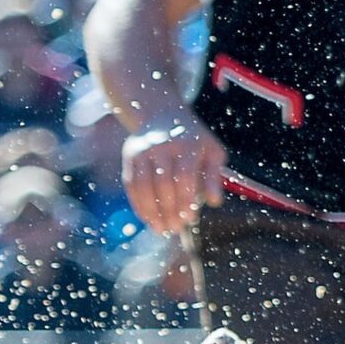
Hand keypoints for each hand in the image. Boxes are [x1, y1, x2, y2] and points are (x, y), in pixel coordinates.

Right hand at [122, 114, 226, 233]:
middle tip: (175, 229)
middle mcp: (162, 146)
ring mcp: (143, 150)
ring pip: (143, 186)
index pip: (185, 177)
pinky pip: (131, 184)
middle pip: (163, 184)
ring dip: (151, 212)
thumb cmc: (194, 139)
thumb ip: (214, 177)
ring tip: (161, 229)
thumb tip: (214, 202)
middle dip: (169, 210)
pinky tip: (147, 218)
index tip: (189, 219)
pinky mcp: (130, 156)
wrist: (163, 114)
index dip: (186, 201)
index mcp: (187, 145)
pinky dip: (138, 204)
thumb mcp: (212, 152)